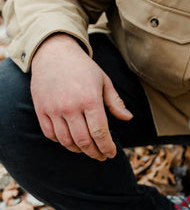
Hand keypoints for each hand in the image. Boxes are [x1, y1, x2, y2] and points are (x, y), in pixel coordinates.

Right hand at [30, 33, 132, 159]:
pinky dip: (61, 142)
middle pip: (84, 141)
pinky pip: (50, 134)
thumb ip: (115, 102)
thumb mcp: (104, 81)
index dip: (107, 147)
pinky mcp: (41, 109)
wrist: (53, 53)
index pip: (100, 132)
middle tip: (101, 156)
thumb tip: (128, 118)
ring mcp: (53, 109)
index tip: (111, 153)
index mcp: (90, 100)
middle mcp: (70, 107)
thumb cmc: (83, 68)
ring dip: (79, 150)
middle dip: (95, 153)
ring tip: (88, 150)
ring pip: (66, 141)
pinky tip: (71, 141)